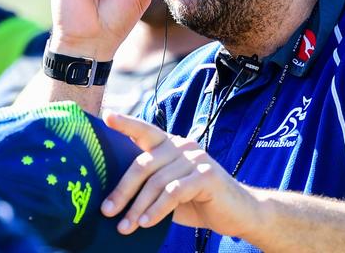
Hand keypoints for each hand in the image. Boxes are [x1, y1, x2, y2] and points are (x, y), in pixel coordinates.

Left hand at [101, 111, 254, 237]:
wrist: (238, 213)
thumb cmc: (198, 202)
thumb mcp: (169, 191)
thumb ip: (149, 185)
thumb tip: (113, 197)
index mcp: (171, 145)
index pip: (146, 131)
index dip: (127, 123)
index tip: (107, 117)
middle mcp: (182, 146)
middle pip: (144, 163)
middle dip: (123, 189)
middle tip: (107, 211)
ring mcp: (196, 158)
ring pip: (156, 182)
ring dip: (137, 207)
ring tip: (125, 227)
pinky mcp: (206, 175)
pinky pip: (174, 192)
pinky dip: (157, 210)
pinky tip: (146, 223)